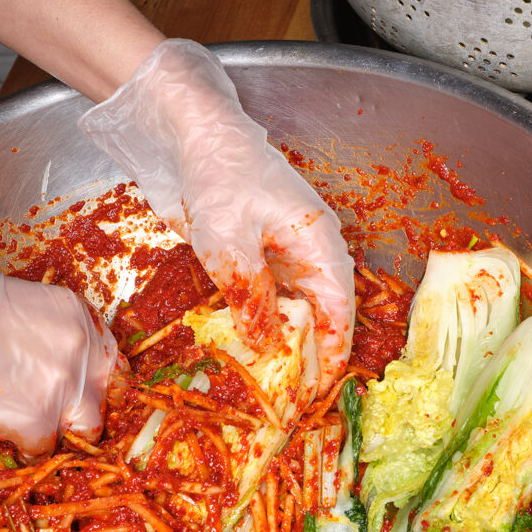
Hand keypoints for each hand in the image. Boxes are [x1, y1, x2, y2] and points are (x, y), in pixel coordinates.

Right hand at [0, 252, 116, 454]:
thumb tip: (44, 359)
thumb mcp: (14, 303)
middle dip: (82, 409)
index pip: (107, 357)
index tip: (79, 391)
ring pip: (84, 428)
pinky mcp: (39, 421)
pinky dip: (21, 444)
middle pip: (104, 395)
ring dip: (57, 430)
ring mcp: (64, 387)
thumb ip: (43, 332)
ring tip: (21, 422)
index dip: (91, 379)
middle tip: (51, 412)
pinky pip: (43, 447)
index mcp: (75, 313)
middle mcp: (80, 349)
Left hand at [79, 39, 355, 381]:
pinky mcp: (258, 252)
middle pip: (321, 317)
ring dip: (281, 343)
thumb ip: (251, 297)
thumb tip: (268, 347)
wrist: (190, 132)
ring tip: (266, 382)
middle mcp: (311, 252)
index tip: (317, 393)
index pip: (340, 315)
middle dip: (307, 357)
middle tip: (287, 399)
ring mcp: (285, 252)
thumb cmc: (219, 173)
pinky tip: (242, 346)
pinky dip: (260, 322)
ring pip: (294, 309)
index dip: (332, 356)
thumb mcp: (229, 242)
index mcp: (321, 246)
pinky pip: (268, 296)